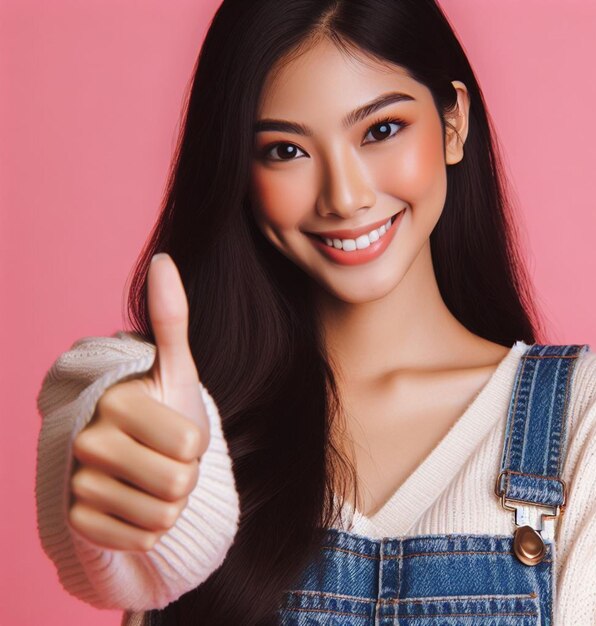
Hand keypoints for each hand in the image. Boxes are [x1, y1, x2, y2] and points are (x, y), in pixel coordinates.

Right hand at [68, 253, 209, 551]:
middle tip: (164, 455)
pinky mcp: (77, 521)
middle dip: (185, 474)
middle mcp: (87, 439)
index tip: (176, 428)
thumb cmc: (162, 407)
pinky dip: (149, 526)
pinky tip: (134, 502)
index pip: (191, 444)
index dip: (196, 442)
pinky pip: (139, 538)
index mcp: (117, 399)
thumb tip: (165, 260)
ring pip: (161, 517)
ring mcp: (77, 483)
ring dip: (168, 502)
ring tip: (151, 476)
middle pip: (177, 484)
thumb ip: (171, 316)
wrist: (134, 456)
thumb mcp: (175, 366)